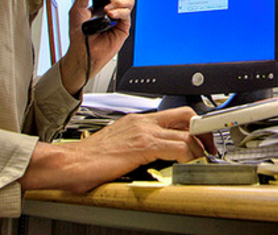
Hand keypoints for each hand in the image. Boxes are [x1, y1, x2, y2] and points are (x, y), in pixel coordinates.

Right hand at [21, 107, 215, 192]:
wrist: (68, 163)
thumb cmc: (88, 160)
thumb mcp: (119, 146)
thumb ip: (139, 145)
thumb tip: (157, 155)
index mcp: (137, 121)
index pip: (174, 114)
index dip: (194, 123)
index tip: (203, 135)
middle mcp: (142, 122)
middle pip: (186, 114)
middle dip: (203, 129)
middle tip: (209, 145)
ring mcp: (143, 131)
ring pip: (186, 130)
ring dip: (200, 145)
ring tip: (204, 157)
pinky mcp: (142, 145)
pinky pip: (177, 146)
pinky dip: (190, 154)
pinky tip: (190, 162)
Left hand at [60, 0, 134, 94]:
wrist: (83, 51)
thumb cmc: (79, 35)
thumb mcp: (77, 10)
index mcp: (102, 6)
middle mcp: (112, 12)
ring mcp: (119, 19)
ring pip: (129, 3)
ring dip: (120, 2)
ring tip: (108, 9)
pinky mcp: (123, 28)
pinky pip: (127, 15)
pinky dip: (120, 12)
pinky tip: (111, 15)